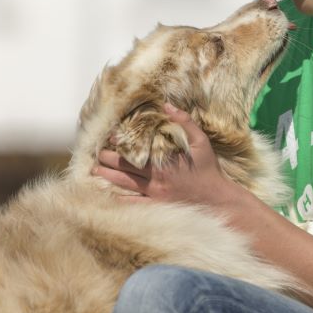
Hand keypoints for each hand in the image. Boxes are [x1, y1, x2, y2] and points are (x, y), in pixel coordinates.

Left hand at [93, 103, 236, 205]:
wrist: (218, 201)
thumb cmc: (209, 170)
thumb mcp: (201, 142)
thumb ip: (185, 123)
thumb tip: (168, 106)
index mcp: (163, 162)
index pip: (135, 152)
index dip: (119, 145)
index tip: (109, 138)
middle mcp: (156, 179)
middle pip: (125, 169)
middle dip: (108, 160)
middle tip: (95, 154)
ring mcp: (155, 194)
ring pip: (125, 185)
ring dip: (108, 177)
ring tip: (94, 171)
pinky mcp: (158, 206)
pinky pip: (134, 205)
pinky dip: (120, 201)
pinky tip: (108, 198)